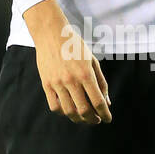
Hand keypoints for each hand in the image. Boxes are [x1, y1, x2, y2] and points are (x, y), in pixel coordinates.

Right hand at [24, 0, 111, 125]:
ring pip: (69, 111)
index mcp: (86, 74)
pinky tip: (69, 110)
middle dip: (92, 120)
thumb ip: (101, 81)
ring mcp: (57, 83)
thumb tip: (107, 102)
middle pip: (84, 110)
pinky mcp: (46, 84)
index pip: (98, 102)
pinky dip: (63, 112)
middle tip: (96, 120)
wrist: (51, 33)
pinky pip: (54, 106)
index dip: (105, 114)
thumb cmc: (75, 46)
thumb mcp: (92, 60)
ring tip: (83, 118)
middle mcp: (71, 80)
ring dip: (78, 119)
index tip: (108, 119)